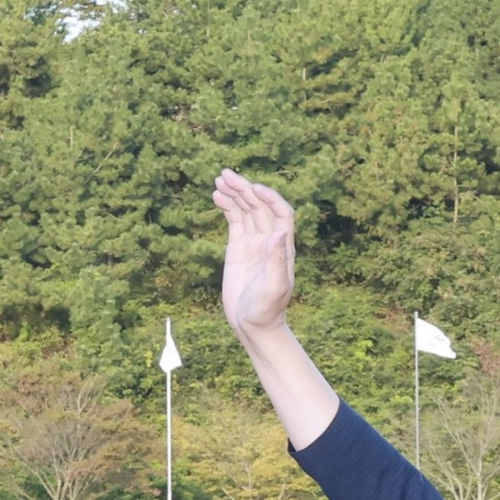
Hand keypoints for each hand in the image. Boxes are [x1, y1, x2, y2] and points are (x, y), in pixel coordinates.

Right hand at [214, 170, 299, 338]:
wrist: (253, 324)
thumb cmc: (266, 310)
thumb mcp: (274, 287)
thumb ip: (276, 260)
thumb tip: (277, 232)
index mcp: (282, 246)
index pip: (281, 213)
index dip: (270, 197)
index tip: (254, 189)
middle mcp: (269, 239)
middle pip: (259, 205)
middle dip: (245, 189)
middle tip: (226, 175)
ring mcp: (254, 242)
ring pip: (246, 209)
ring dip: (235, 193)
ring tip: (219, 179)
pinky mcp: (238, 247)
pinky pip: (234, 220)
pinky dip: (227, 206)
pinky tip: (217, 195)